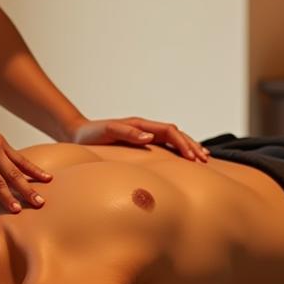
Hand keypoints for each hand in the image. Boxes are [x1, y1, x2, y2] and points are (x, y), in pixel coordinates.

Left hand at [70, 116, 209, 161]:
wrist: (78, 134)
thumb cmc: (91, 135)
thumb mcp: (108, 132)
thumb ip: (128, 133)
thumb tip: (150, 137)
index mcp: (140, 124)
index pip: (169, 131)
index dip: (182, 143)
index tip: (192, 157)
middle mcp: (145, 128)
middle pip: (175, 134)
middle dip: (191, 145)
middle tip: (205, 159)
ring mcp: (144, 134)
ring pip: (172, 139)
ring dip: (187, 146)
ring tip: (202, 158)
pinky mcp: (140, 143)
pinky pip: (164, 145)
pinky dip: (177, 150)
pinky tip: (184, 160)